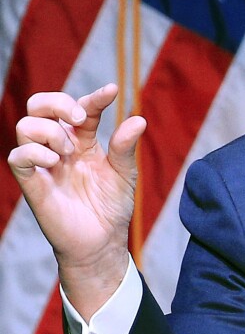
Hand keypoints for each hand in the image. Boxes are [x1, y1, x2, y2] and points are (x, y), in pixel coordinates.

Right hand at [8, 83, 146, 318]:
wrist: (102, 242)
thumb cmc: (111, 208)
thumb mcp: (124, 175)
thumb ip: (125, 148)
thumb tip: (138, 119)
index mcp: (82, 142)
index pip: (80, 109)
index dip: (95, 98)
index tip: (114, 91)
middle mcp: (59, 148)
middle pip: (39, 106)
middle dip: (57, 102)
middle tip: (79, 119)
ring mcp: (43, 164)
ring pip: (25, 126)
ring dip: (50, 132)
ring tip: (69, 153)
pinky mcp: (32, 183)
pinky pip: (17, 157)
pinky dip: (34, 153)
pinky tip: (55, 163)